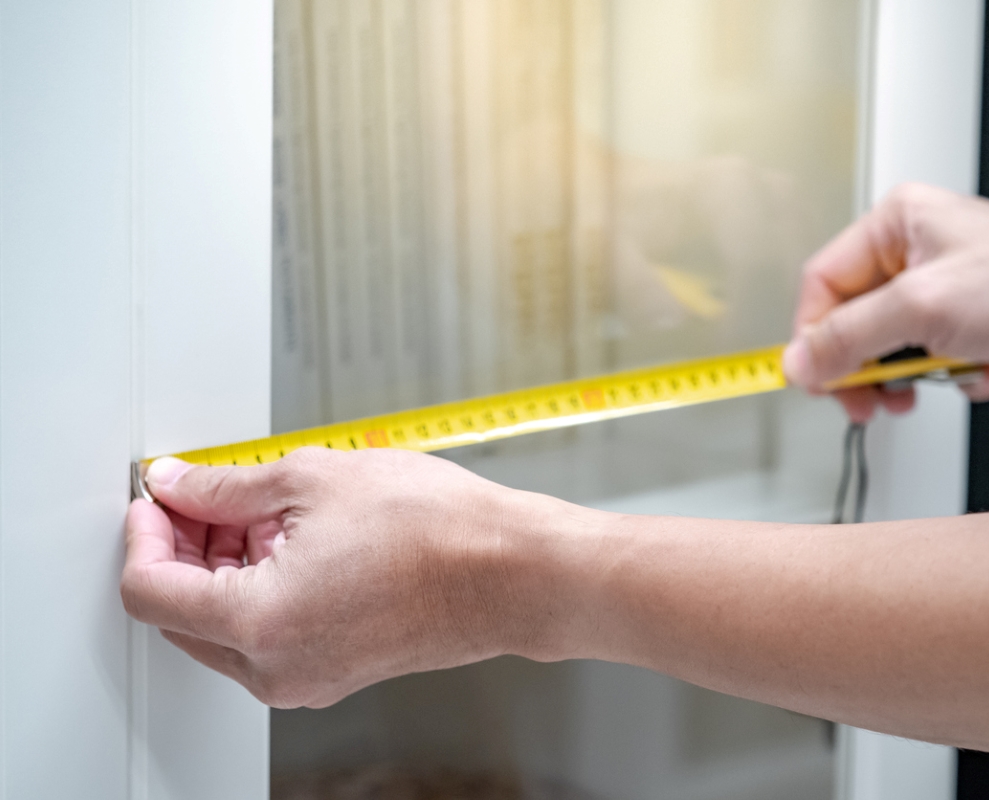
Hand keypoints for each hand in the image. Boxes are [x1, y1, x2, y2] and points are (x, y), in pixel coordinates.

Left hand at [121, 448, 552, 707]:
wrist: (513, 571)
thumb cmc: (439, 531)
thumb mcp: (314, 480)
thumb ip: (227, 486)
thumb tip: (181, 485)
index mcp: (260, 623)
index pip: (149, 587)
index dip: (143, 531)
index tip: (158, 497)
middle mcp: (276, 668)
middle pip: (181, 612)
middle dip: (182, 546)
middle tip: (204, 493)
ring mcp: (306, 677)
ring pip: (224, 625)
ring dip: (223, 566)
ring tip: (262, 509)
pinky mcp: (334, 671)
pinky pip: (268, 635)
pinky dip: (261, 588)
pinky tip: (293, 540)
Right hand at [784, 183, 988, 421]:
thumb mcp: (921, 310)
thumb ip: (849, 338)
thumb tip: (801, 361)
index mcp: (895, 223)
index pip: (823, 283)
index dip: (813, 337)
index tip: (814, 378)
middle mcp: (915, 247)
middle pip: (855, 319)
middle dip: (863, 366)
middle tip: (866, 400)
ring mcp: (945, 282)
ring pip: (893, 343)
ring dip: (906, 377)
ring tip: (920, 392)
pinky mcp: (971, 313)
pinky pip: (933, 353)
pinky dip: (949, 372)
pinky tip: (976, 370)